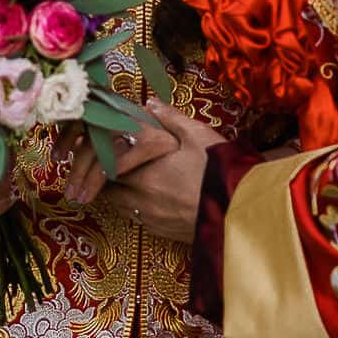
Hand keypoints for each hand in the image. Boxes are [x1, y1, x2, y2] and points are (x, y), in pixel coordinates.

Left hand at [61, 98, 226, 240]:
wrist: (245, 214)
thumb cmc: (221, 173)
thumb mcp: (199, 137)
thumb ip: (171, 119)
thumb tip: (150, 103)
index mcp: (146, 174)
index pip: (106, 167)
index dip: (98, 157)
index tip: (92, 148)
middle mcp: (143, 200)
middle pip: (109, 189)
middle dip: (103, 176)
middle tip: (100, 164)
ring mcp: (153, 220)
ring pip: (120, 206)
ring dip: (116, 193)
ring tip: (119, 178)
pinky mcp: (165, 234)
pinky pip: (137, 220)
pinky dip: (132, 208)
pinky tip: (142, 197)